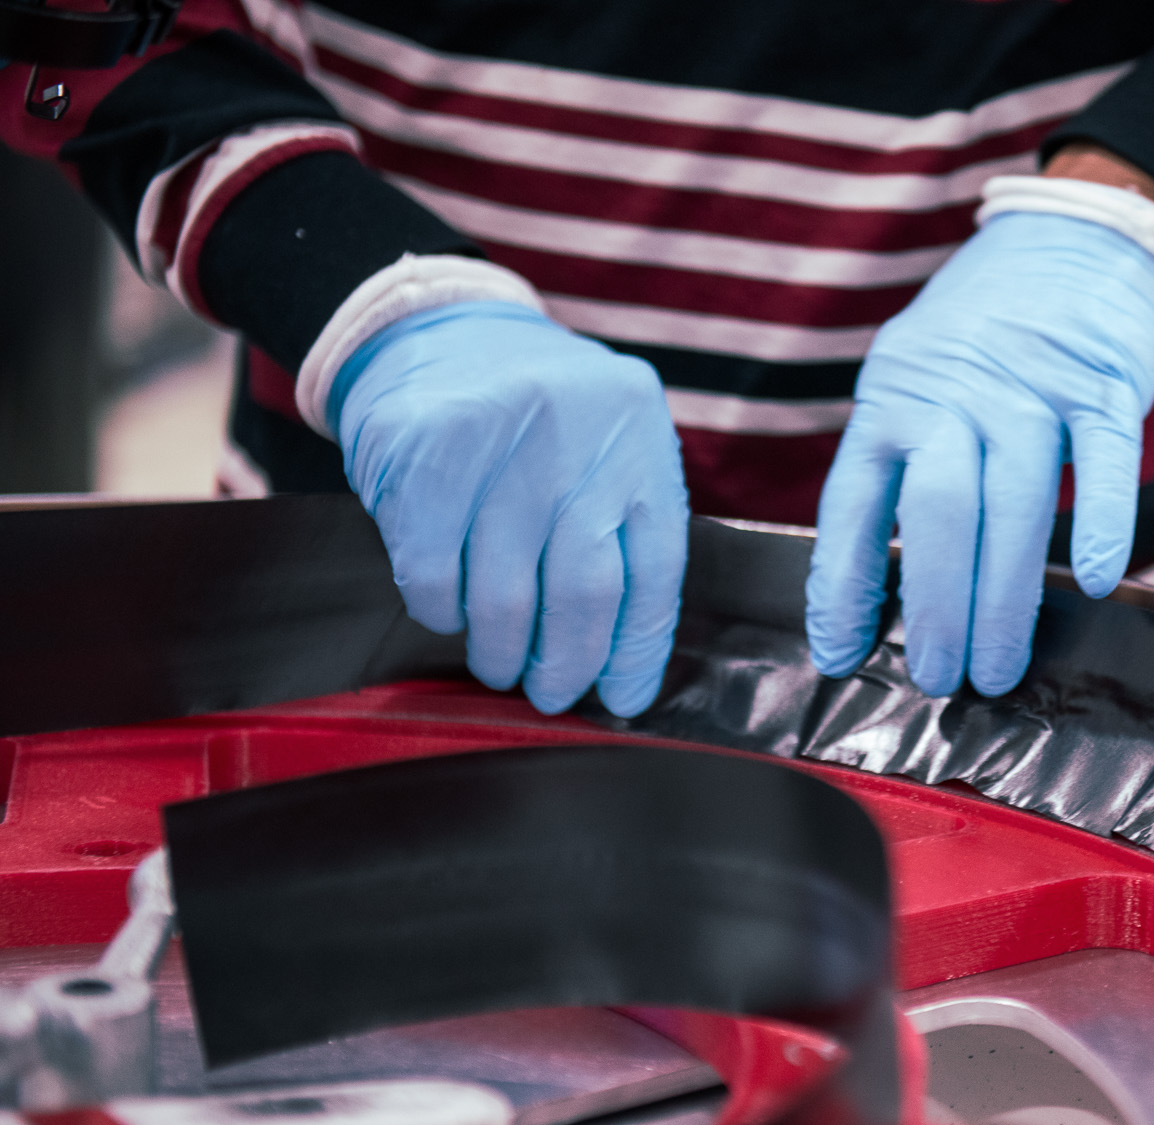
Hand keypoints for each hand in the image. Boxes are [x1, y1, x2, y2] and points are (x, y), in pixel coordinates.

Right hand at [331, 301, 688, 716]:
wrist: (434, 326)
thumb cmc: (532, 418)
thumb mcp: (602, 445)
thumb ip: (616, 526)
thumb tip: (617, 656)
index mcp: (640, 441)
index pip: (655, 571)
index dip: (636, 649)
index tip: (621, 698)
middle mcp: (581, 438)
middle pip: (583, 592)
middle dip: (565, 662)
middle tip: (548, 694)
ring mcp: (505, 442)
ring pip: (504, 595)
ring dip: (498, 648)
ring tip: (496, 665)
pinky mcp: (428, 452)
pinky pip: (433, 572)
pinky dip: (440, 610)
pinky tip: (447, 612)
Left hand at [805, 203, 1153, 695]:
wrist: (1081, 230)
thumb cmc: (994, 330)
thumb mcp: (922, 378)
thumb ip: (908, 462)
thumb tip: (891, 585)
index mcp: (895, 394)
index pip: (855, 499)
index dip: (843, 581)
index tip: (838, 652)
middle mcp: (955, 387)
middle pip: (939, 510)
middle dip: (936, 606)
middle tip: (941, 679)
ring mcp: (1033, 381)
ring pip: (1016, 501)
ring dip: (1006, 595)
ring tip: (1001, 667)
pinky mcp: (1105, 378)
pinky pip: (1107, 460)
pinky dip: (1106, 520)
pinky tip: (1103, 581)